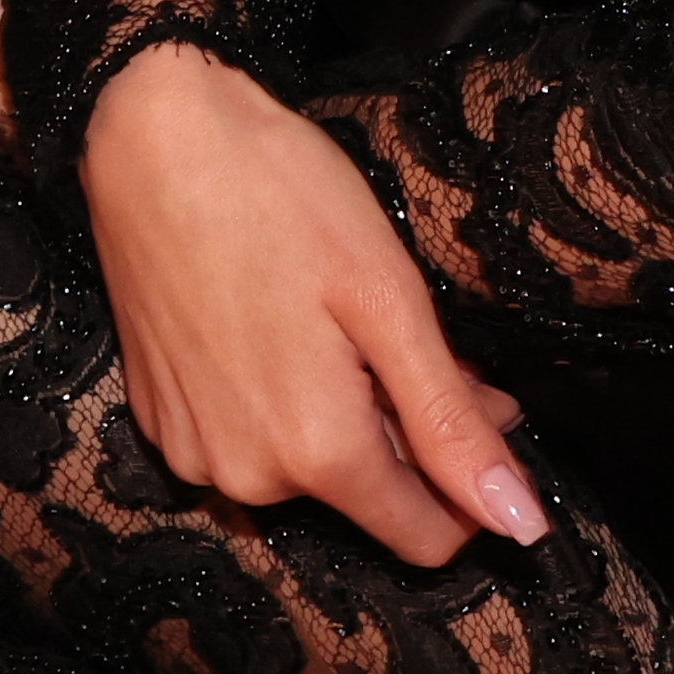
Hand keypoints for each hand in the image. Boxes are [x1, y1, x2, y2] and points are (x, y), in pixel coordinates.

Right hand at [86, 44, 551, 567]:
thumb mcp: (389, 300)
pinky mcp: (157, 414)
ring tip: (348, 322)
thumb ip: (450, 424)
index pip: (426, 538)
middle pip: (367, 495)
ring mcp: (192, 448)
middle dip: (407, 433)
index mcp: (317, 452)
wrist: (152, 135)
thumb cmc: (278, 194)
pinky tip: (284, 326)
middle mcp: (247, 475)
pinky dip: (279, 399)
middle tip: (422, 339)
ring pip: (305, 468)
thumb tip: (520, 523)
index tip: (480, 403)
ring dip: (342, 415)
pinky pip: (246, 438)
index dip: (470, 481)